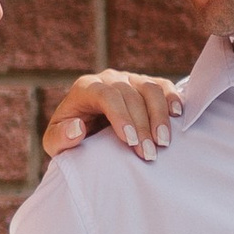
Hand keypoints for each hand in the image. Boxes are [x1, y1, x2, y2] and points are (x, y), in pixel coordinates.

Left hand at [42, 70, 183, 161]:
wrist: (85, 132)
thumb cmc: (69, 138)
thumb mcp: (55, 144)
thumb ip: (60, 138)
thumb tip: (77, 129)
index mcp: (85, 88)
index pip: (106, 95)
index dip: (120, 116)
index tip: (129, 141)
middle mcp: (109, 79)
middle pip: (131, 95)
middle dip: (141, 125)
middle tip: (148, 154)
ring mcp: (129, 79)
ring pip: (150, 89)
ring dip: (159, 116)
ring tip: (163, 143)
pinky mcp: (145, 85)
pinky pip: (163, 86)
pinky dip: (172, 98)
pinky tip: (178, 115)